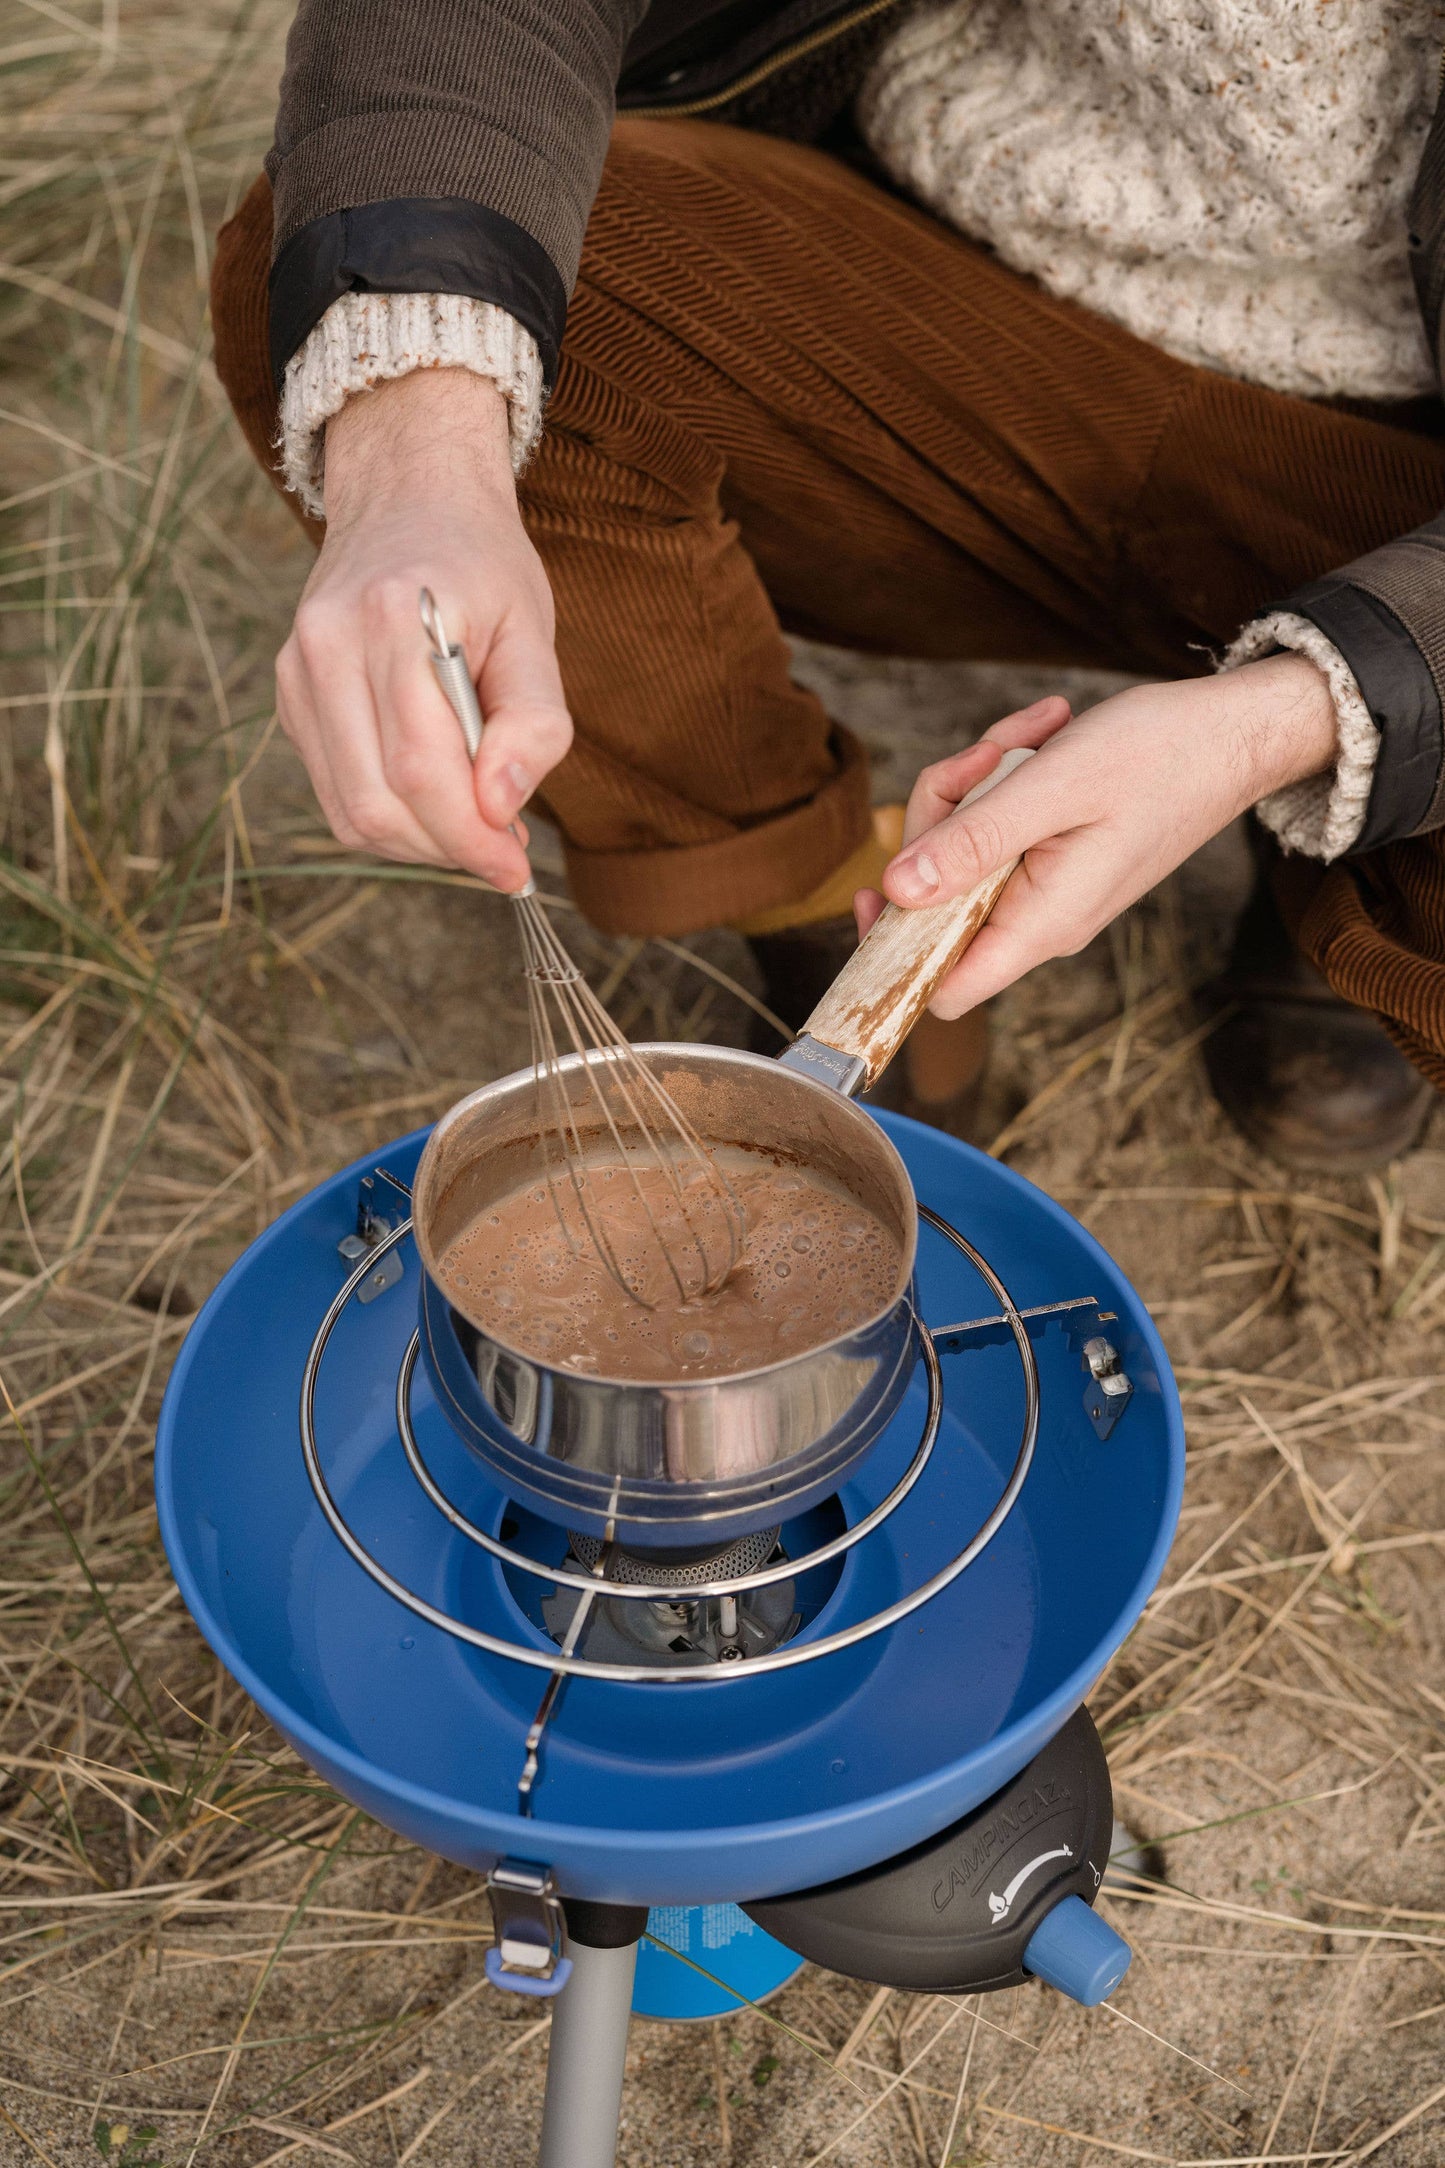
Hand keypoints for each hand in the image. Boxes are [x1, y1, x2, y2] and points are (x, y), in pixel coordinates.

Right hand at [275, 369, 570, 893]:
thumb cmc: (483, 566)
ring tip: (473, 821)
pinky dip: (390, 815)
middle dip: (447, 848)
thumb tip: (501, 809)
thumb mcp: (534, 631)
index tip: (516, 867)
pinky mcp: (289, 694)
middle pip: (377, 801)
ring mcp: (297, 670)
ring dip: (419, 842)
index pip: (420, 767)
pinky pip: (335, 790)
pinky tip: (434, 794)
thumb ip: (534, 723)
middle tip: (502, 851)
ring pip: (349, 811)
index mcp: (396, 619)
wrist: (407, 496)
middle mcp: (328, 644)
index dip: (469, 835)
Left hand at [854, 655, 1338, 1016]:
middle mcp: (1039, 918)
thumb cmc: (1162, 755)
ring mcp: (1045, 886)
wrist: (1235, 733)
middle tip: (985, 758)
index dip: (892, 955)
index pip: (941, 990)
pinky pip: (996, 826)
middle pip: (938, 901)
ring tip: (1029, 732)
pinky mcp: (1051, 854)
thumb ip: (972, 842)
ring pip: (963, 851)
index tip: (870, 890)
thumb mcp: (1053, 788)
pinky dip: (1004, 777)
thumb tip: (895, 890)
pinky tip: (1041, 732)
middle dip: (942, 818)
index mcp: (1041, 922)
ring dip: (977, 781)